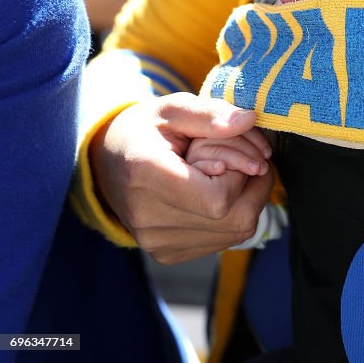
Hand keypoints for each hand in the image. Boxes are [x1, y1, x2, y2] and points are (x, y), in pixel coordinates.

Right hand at [90, 92, 273, 263]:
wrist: (108, 165)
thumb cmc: (145, 131)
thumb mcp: (172, 108)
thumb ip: (210, 114)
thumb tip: (249, 120)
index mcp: (145, 175)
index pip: (218, 197)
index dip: (239, 170)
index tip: (233, 148)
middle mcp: (148, 218)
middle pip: (236, 217)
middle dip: (255, 183)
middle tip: (248, 157)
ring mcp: (157, 242)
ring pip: (238, 230)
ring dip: (250, 198)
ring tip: (232, 172)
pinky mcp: (167, 254)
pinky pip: (225, 239)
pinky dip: (235, 214)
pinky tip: (218, 191)